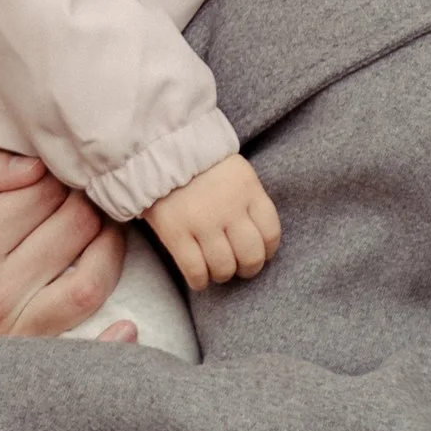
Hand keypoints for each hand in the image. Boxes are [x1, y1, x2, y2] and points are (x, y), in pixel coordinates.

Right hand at [0, 146, 123, 359]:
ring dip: (109, 240)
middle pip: (74, 226)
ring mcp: (14, 328)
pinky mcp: (25, 353)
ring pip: (91, 277)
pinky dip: (114, 320)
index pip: (43, 192)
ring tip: (103, 221)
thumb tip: (33, 163)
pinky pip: (86, 334)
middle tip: (82, 189)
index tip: (57, 168)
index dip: (58, 171)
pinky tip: (121, 295)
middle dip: (86, 197)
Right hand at [148, 154, 280, 288]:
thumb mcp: (236, 172)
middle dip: (247, 268)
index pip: (271, 233)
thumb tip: (258, 237)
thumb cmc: (200, 163)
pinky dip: (199, 281)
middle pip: (251, 256)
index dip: (268, 251)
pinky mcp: (176, 233)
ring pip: (224, 267)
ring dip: (222, 274)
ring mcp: (202, 222)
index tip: (259, 253)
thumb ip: (248, 201)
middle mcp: (229, 208)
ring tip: (216, 269)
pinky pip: (195, 271)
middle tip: (238, 266)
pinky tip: (199, 278)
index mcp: (248, 189)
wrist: (159, 148)